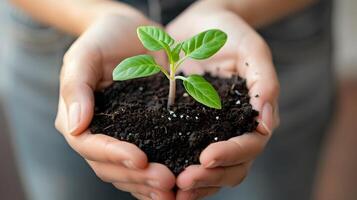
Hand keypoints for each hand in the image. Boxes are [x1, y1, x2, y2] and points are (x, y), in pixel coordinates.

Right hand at [55, 14, 174, 199]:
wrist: (131, 33)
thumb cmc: (105, 39)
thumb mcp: (85, 55)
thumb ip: (76, 87)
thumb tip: (76, 125)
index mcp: (77, 118)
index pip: (90, 145)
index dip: (113, 155)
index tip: (139, 159)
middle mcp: (97, 134)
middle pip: (110, 167)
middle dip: (137, 177)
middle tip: (166, 180)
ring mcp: (121, 138)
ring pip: (128, 173)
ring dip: (149, 184)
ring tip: (173, 189)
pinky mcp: (144, 135)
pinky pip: (146, 165)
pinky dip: (157, 178)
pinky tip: (177, 185)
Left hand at [167, 7, 279, 199]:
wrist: (198, 25)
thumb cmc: (228, 33)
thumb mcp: (251, 49)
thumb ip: (264, 82)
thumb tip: (266, 123)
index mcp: (250, 115)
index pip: (249, 145)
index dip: (231, 155)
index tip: (207, 157)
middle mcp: (231, 129)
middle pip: (231, 167)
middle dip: (210, 178)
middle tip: (185, 181)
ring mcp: (208, 131)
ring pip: (210, 171)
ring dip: (195, 184)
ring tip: (174, 190)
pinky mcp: (184, 128)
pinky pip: (182, 156)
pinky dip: (176, 170)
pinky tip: (161, 177)